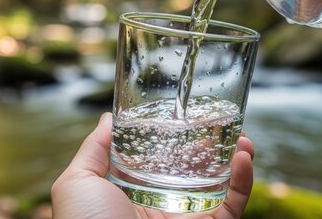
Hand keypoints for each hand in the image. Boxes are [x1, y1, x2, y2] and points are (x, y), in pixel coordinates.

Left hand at [51, 113, 254, 218]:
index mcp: (133, 194)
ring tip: (242, 137)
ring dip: (236, 158)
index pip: (161, 159)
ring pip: (221, 186)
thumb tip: (108, 118)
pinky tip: (244, 157)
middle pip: (196, 170)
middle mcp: (163, 206)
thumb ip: (93, 150)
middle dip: (213, 145)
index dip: (178, 137)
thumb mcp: (77, 183)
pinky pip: (233, 206)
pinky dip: (244, 182)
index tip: (189, 115)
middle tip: (222, 123)